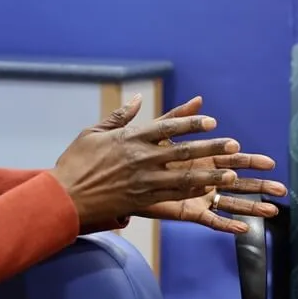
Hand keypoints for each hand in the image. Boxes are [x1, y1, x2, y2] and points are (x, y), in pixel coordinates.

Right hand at [53, 94, 241, 226]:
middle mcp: (141, 159)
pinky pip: (173, 196)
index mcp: (130, 138)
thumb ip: (120, 116)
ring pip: (184, 177)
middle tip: (233, 145)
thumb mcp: (94, 132)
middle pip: (183, 152)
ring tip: (232, 174)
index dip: (191, 124)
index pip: (168, 128)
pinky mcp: (143, 200)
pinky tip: (209, 191)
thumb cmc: (77, 162)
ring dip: (210, 175)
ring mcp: (144, 181)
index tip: (211, 122)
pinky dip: (193, 192)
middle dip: (210, 148)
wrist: (64, 197)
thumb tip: (140, 98)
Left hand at [139, 96, 286, 232]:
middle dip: (260, 185)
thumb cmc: (140, 153)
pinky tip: (243, 228)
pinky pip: (210, 220)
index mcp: (203, 159)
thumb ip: (180, 117)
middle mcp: (206, 178)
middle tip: (282, 188)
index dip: (252, 161)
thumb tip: (199, 99)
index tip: (270, 163)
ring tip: (273, 211)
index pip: (233, 158)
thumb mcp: (160, 131)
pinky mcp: (188, 212)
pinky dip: (227, 225)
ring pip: (230, 202)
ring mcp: (199, 196)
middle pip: (239, 182)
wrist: (121, 178)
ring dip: (251, 207)